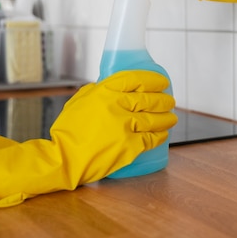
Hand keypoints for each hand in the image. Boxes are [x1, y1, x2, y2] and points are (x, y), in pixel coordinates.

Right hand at [0, 70, 176, 206]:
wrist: (64, 158)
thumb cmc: (67, 130)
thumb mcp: (79, 101)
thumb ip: (97, 92)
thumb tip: (112, 88)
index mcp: (105, 92)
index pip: (136, 79)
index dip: (153, 79)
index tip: (162, 82)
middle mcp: (118, 106)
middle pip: (149, 99)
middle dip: (164, 99)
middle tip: (170, 101)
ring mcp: (125, 127)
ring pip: (155, 119)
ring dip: (167, 117)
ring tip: (172, 117)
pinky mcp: (129, 146)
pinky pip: (152, 138)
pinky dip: (160, 135)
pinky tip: (163, 134)